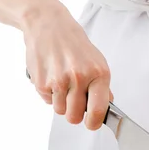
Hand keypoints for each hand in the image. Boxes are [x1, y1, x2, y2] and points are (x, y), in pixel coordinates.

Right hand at [23, 6, 112, 129]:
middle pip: (75, 117)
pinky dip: (49, 94)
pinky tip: (52, 78)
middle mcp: (79, 78)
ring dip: (61, 103)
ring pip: (60, 111)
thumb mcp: (97, 62)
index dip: (94, 122)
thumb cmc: (74, 44)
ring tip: (63, 85)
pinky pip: (47, 101)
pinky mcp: (42, 81)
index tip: (92, 124)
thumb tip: (106, 107)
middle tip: (74, 103)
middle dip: (74, 114)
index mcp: (98, 74)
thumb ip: (103, 86)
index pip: (98, 110)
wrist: (48, 24)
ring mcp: (59, 80)